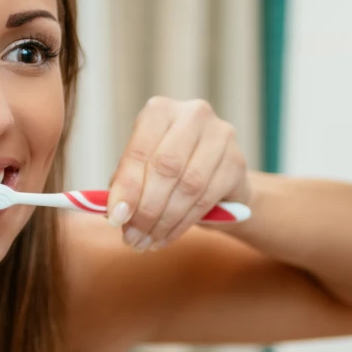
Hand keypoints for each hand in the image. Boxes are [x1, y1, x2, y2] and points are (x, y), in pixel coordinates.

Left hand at [107, 97, 251, 250]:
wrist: (218, 179)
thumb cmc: (172, 171)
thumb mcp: (143, 171)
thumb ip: (127, 184)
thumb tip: (114, 212)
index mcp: (160, 110)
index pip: (140, 150)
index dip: (127, 187)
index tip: (115, 217)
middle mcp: (193, 115)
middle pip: (166, 167)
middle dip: (145, 209)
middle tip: (131, 237)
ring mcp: (220, 136)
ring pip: (188, 186)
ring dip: (163, 221)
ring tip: (145, 241)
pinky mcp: (237, 162)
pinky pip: (206, 199)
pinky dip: (182, 224)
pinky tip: (166, 237)